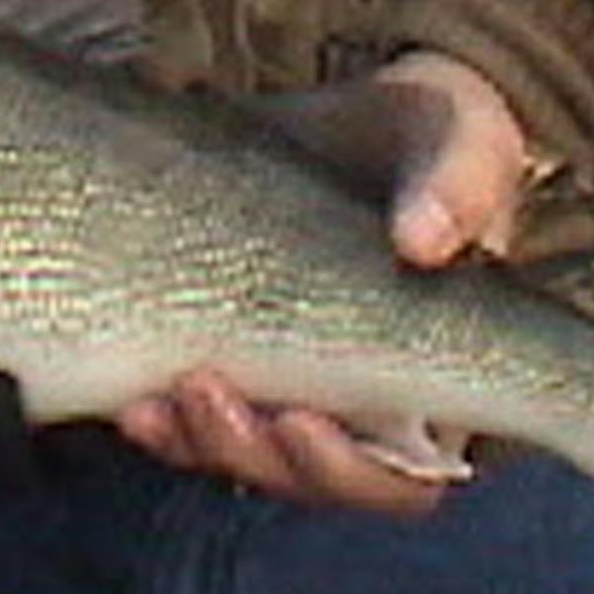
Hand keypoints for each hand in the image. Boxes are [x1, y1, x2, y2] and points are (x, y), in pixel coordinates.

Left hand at [114, 50, 531, 512]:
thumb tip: (423, 242)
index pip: (403, 479)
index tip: (305, 421)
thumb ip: (463, 184)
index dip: (352, 471)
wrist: (360, 114)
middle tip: (207, 395)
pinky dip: (160, 416)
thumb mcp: (467, 143)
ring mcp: (287, 379)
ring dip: (196, 442)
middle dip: (255, 454)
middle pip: (307, 478)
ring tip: (151, 402)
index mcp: (437, 381)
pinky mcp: (224, 345)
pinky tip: (126, 396)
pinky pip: (191, 412)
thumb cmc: (437, 138)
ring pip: (242, 455)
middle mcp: (360, 402)